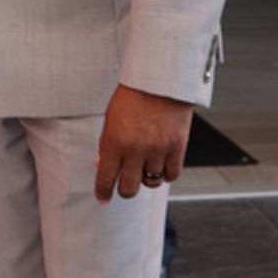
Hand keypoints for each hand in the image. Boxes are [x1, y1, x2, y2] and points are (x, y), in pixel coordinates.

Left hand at [95, 84, 192, 202]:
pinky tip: (162, 167)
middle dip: (124, 190)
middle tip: (125, 185)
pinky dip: (166, 174)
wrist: (160, 80)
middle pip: (129, 189)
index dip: (103, 192)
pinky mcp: (177, 147)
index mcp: (113, 142)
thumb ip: (106, 144)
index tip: (103, 198)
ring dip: (147, 179)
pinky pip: (172, 174)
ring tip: (145, 168)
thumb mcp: (111, 119)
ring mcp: (157, 150)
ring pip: (151, 183)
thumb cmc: (132, 96)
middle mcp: (135, 150)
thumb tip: (101, 164)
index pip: (105, 179)